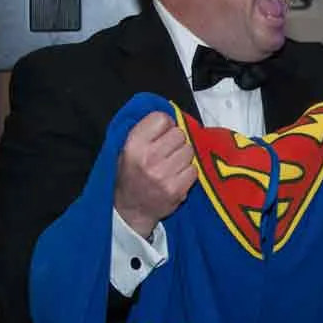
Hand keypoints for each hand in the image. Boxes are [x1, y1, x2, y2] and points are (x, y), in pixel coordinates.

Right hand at [114, 111, 196, 238]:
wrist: (130, 209)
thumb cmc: (131, 175)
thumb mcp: (128, 149)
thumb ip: (146, 131)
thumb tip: (171, 114)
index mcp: (133, 144)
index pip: (162, 118)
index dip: (166, 124)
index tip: (163, 132)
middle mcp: (148, 158)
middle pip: (180, 134)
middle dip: (176, 141)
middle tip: (168, 151)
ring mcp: (163, 175)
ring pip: (189, 151)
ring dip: (184, 157)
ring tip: (172, 165)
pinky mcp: (176, 189)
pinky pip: (194, 170)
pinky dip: (188, 173)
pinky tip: (177, 177)